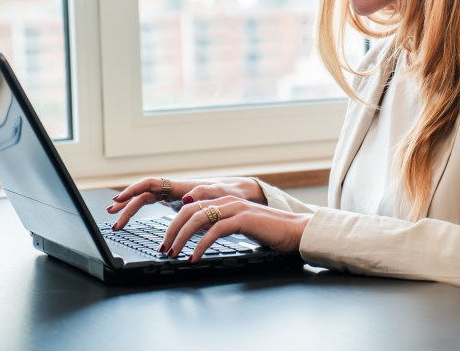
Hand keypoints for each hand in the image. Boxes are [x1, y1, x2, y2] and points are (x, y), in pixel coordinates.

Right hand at [106, 176, 266, 230]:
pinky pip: (154, 205)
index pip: (150, 184)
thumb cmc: (231, 192)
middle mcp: (174, 189)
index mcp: (181, 186)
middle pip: (143, 194)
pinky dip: (141, 210)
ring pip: (146, 200)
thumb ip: (205, 195)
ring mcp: (174, 195)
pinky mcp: (177, 202)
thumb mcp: (220, 193)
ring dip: (130, 209)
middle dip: (126, 205)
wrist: (240, 193)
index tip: (119, 199)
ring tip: (116, 221)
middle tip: (113, 218)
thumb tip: (186, 199)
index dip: (133, 190)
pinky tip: (132, 216)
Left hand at [161, 196, 310, 259]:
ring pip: (198, 218)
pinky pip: (214, 231)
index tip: (167, 241)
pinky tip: (194, 257)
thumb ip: (220, 225)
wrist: (295, 230)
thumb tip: (200, 235)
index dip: (175, 223)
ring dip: (181, 238)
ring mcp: (235, 208)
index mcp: (224, 201)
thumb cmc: (269, 231)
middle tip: (164, 248)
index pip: (191, 206)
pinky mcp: (242, 219)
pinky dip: (200, 245)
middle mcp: (227, 201)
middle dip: (172, 230)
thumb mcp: (239, 226)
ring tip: (174, 254)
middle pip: (189, 210)